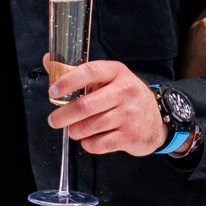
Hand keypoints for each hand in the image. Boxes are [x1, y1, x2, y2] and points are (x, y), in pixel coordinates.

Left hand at [47, 56, 163, 154]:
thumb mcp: (107, 79)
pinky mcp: (130, 136)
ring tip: (74, 129)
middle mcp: (125, 91)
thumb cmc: (124, 97)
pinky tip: (90, 139)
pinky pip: (98, 144)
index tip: (53, 92)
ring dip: (75, 131)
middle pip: (84, 106)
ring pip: (89, 127)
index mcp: (116, 72)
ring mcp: (129, 115)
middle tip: (54, 120)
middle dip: (62, 116)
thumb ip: (76, 72)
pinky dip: (88, 144)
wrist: (156, 118)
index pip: (89, 72)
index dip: (67, 82)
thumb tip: (49, 61)